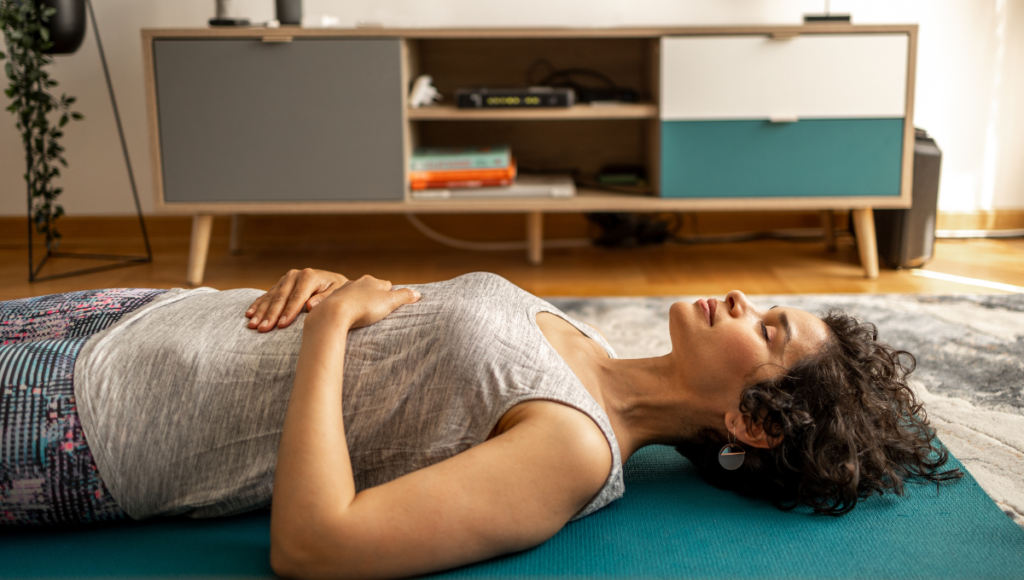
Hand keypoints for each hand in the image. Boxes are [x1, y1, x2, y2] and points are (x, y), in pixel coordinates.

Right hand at [246, 268, 349, 331]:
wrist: (333, 283)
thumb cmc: (337, 291)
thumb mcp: (337, 293)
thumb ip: (325, 299)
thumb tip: (310, 306)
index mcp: (309, 276)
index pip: (297, 297)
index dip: (288, 312)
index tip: (281, 326)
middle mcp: (294, 275)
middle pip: (280, 298)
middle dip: (271, 315)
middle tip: (263, 329)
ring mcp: (285, 280)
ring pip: (271, 298)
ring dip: (261, 312)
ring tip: (252, 325)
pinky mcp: (279, 285)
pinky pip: (266, 296)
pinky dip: (257, 305)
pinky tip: (249, 315)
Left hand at [305, 275, 419, 331]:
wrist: (335, 312)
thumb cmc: (364, 307)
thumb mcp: (389, 302)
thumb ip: (404, 297)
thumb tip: (418, 293)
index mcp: (372, 281)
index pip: (386, 285)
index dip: (391, 294)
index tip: (392, 303)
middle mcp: (357, 282)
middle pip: (370, 288)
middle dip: (374, 296)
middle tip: (378, 309)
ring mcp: (343, 290)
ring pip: (354, 294)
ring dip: (359, 301)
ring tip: (362, 314)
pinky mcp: (331, 300)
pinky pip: (342, 303)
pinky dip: (346, 308)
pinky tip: (347, 316)